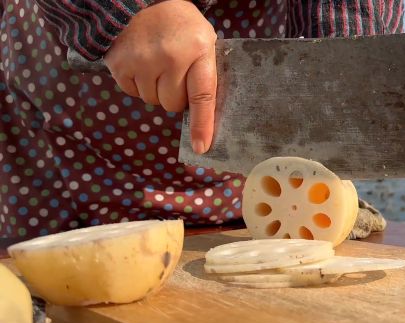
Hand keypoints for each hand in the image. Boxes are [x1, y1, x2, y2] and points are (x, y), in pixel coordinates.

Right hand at [104, 0, 216, 153]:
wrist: (139, 1)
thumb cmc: (179, 25)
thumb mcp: (203, 41)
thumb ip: (204, 73)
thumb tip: (204, 115)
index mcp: (198, 50)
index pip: (202, 96)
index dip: (202, 124)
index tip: (202, 147)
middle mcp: (171, 57)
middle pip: (174, 104)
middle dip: (176, 95)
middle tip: (175, 72)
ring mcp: (143, 61)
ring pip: (154, 101)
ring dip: (156, 89)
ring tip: (157, 63)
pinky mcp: (121, 65)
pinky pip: (134, 94)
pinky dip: (139, 83)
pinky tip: (142, 63)